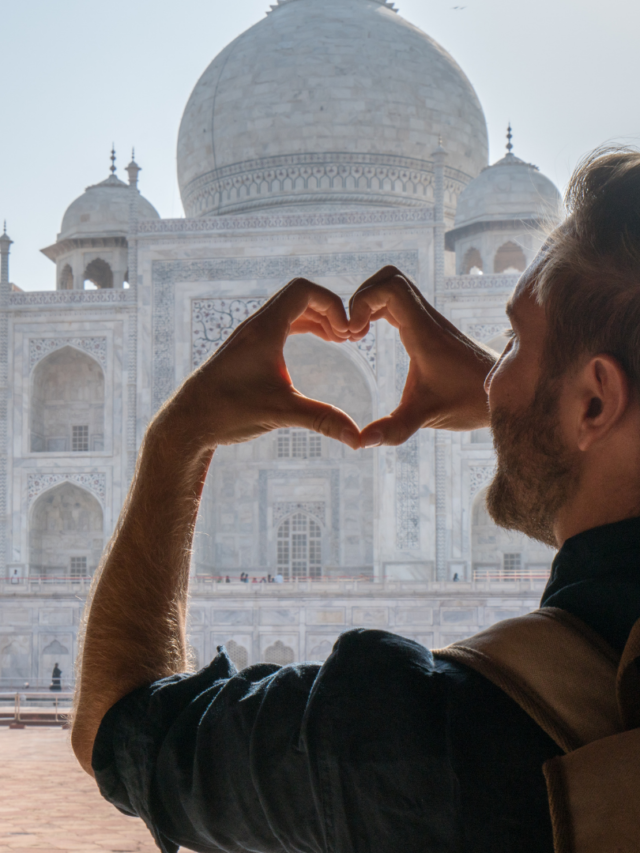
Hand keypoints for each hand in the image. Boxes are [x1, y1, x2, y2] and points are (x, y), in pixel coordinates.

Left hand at [167, 278, 360, 449]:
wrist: (188, 421)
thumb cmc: (228, 412)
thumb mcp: (281, 413)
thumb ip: (322, 420)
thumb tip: (358, 440)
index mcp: (264, 330)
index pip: (304, 291)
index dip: (332, 304)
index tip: (347, 333)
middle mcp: (256, 326)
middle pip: (300, 297)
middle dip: (329, 311)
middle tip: (350, 338)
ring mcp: (251, 336)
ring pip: (290, 311)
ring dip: (317, 319)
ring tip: (340, 340)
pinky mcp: (248, 349)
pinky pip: (282, 324)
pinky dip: (304, 328)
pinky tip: (318, 346)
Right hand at [349, 266, 495, 445]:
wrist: (502, 395)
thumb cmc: (468, 402)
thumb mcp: (425, 416)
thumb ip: (393, 429)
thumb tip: (360, 442)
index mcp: (424, 332)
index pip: (390, 288)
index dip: (363, 302)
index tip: (353, 334)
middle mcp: (426, 319)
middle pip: (388, 278)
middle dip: (361, 298)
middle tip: (351, 332)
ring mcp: (428, 320)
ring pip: (392, 286)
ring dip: (367, 302)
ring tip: (356, 335)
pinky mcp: (428, 327)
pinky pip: (397, 301)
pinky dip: (375, 310)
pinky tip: (368, 337)